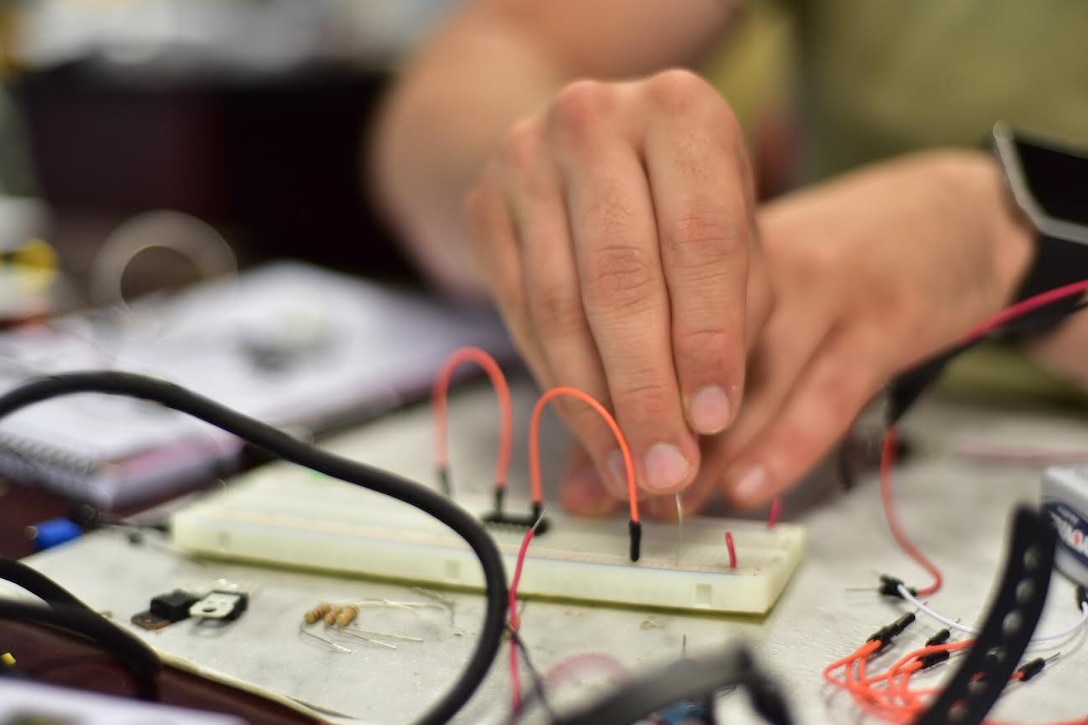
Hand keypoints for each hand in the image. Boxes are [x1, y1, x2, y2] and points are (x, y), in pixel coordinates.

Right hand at [465, 70, 766, 506]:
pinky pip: (519, 314)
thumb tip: (701, 434)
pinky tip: (587, 429)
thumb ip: (730, 325)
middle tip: (664, 470)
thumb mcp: (732, 240)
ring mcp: (526, 159)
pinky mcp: (483, 205)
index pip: (701, 239)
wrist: (578, 146)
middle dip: (645, 390)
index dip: (708, 340)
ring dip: (595, 404)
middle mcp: (595, 120)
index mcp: (680, 111)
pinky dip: (557, 382)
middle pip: (620, 279)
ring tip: (627, 470)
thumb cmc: (679, 205)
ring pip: (560, 306)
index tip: (714, 421)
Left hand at [564, 150, 1033, 516]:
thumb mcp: (744, 292)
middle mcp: (756, 252)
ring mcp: (822, 284)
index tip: (579, 465)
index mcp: (706, 235)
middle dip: (640, 424)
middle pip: (680, 340)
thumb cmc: (820, 270)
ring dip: (703, 448)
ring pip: (747, 372)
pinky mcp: (884, 319)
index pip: (635, 309)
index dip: (601, 390)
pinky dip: (783, 446)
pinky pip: (826, 391)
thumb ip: (672, 357)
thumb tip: (589, 455)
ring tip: (666, 502)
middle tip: (611, 491)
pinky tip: (744, 488)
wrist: (948, 221)